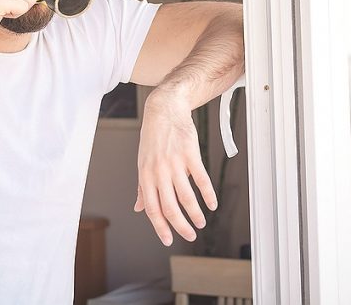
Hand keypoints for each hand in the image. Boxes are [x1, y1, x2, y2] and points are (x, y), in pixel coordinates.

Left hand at [134, 90, 217, 245]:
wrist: (164, 110)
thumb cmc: (153, 138)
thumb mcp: (142, 163)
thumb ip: (141, 187)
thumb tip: (138, 208)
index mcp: (145, 176)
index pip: (152, 209)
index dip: (160, 228)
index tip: (168, 240)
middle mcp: (159, 172)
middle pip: (170, 207)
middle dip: (180, 226)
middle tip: (190, 236)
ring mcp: (175, 163)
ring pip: (186, 197)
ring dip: (195, 214)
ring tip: (201, 223)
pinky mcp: (190, 154)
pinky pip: (201, 179)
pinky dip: (208, 195)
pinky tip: (212, 204)